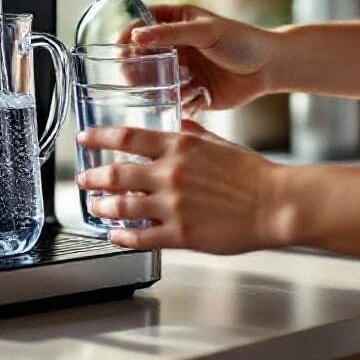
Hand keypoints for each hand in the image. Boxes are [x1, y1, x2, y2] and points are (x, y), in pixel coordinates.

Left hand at [76, 120, 287, 253]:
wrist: (277, 204)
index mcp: (179, 146)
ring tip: (94, 206)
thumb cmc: (253, 175)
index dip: (99, 137)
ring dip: (102, 207)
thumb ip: (193, 133)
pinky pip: (141, 237)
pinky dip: (121, 236)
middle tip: (82, 179)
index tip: (84, 138)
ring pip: (122, 207)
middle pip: (116, 173)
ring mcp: (174, 205)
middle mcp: (171, 173)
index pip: (127, 137)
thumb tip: (178, 122)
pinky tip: (114, 235)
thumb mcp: (218, 143)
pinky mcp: (182, 234)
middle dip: (93, 177)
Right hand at [132, 4, 278, 113]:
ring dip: (154, 87)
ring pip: (154, 80)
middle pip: (142, 56)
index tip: (119, 49)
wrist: (270, 67)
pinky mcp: (191, 91)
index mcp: (176, 22)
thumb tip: (137, 36)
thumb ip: (171, 33)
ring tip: (162, 89)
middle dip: (136, 67)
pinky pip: (172, 99)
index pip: (141, 25)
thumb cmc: (242, 40)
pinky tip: (184, 99)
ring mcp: (181, 70)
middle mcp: (174, 46)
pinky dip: (173, 102)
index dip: (128, 36)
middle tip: (134, 77)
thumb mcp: (206, 31)